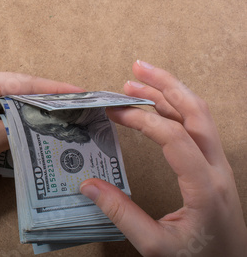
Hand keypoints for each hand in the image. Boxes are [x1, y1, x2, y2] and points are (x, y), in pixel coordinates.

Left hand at [0, 69, 82, 255]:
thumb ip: (19, 124)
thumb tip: (39, 120)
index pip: (24, 82)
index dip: (55, 89)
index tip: (80, 92)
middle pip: (15, 85)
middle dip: (42, 96)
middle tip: (72, 104)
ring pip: (5, 94)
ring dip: (26, 104)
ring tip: (54, 112)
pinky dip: (10, 110)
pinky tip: (25, 118)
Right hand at [80, 61, 246, 255]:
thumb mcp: (155, 246)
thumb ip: (121, 215)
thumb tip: (88, 186)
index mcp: (204, 188)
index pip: (174, 138)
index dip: (143, 119)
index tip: (115, 112)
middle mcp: (217, 170)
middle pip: (197, 113)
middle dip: (166, 85)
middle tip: (135, 69)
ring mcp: (220, 167)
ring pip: (200, 117)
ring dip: (171, 93)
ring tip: (139, 80)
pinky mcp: (215, 170)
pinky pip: (199, 130)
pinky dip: (177, 111)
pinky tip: (158, 106)